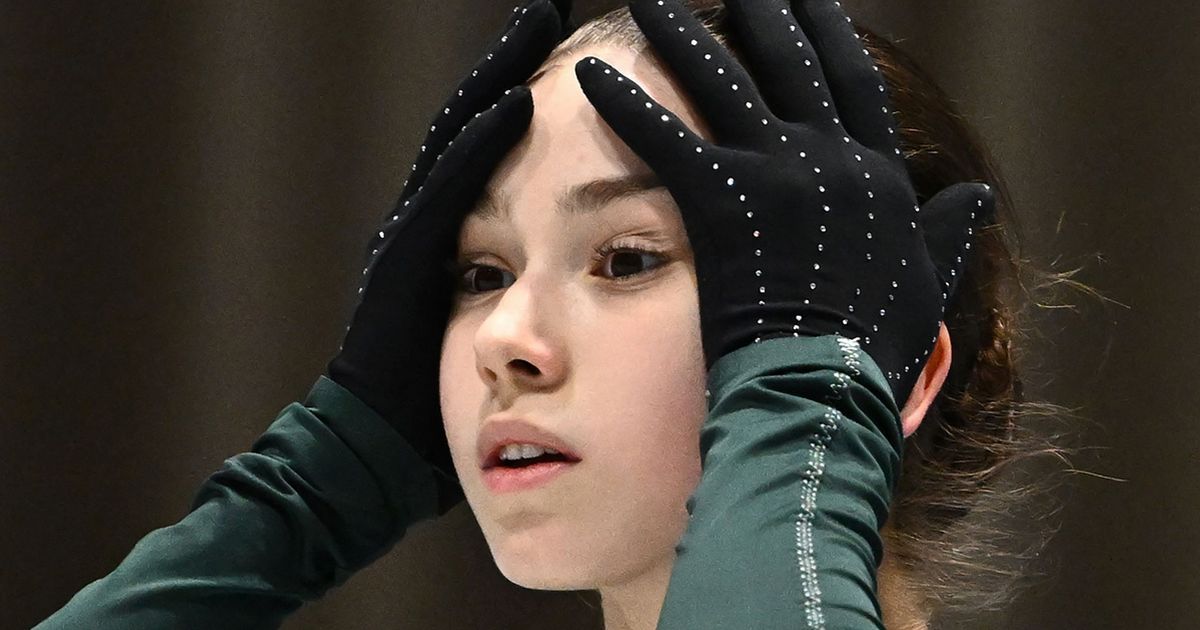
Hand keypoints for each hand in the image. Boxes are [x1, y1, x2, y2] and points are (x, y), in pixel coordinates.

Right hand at [327, 0, 571, 513]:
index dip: (541, 95)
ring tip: (536, 21)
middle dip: (516, 59)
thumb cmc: (451, 404)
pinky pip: (445, 186)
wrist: (378, 453)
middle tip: (556, 5)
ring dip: (497, 76)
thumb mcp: (504, 340)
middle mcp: (436, 221)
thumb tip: (613, 282)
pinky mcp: (403, 256)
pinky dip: (476, 142)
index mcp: (463, 236)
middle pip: (481, 120)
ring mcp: (414, 233)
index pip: (504, 146)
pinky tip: (512, 100)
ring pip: (459, 136)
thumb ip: (538, 297)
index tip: (587, 51)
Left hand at [574, 0, 992, 403]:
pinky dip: (626, 104)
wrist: (828, 392)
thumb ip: (946, 233)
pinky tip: (592, 75)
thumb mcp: (927, 285)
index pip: (852, 82)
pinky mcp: (724, 203)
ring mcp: (777, 175)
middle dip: (762, 10)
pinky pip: (666, 139)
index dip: (829, 34)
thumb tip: (975, 197)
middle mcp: (831, 160)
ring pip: (723, 83)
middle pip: (790, 63)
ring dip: (681, 35)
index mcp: (877, 176)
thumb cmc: (874, 351)